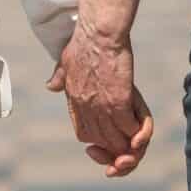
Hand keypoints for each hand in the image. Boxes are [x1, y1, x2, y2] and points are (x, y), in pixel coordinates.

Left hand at [50, 28, 155, 177]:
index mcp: (75, 102)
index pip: (84, 134)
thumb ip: (59, 77)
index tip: (104, 145)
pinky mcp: (119, 100)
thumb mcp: (65, 61)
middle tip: (125, 158)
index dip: (97, 144)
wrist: (98, 32)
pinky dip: (137, 133)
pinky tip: (140, 132)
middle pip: (102, 142)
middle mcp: (87, 108)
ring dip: (128, 147)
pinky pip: (129, 128)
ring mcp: (103, 106)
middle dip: (115, 154)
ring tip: (135, 147)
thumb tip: (50, 85)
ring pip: (117, 140)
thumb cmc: (84, 43)